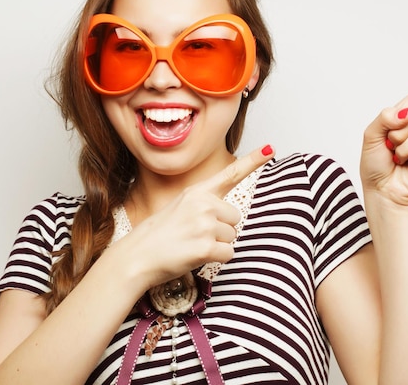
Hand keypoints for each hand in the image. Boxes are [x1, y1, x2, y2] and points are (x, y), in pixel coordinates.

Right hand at [117, 145, 274, 288]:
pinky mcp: (206, 247)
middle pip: (235, 218)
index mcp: (197, 191)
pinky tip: (194, 255)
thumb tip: (228, 214)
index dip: (253, 160)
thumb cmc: (159, 234)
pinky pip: (228, 253)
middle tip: (195, 234)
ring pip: (232, 237)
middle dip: (221, 229)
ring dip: (217, 245)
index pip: (230, 174)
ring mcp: (204, 225)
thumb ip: (204, 204)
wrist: (136, 256)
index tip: (270, 148)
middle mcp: (203, 204)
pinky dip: (216, 258)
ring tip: (191, 244)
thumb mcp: (180, 207)